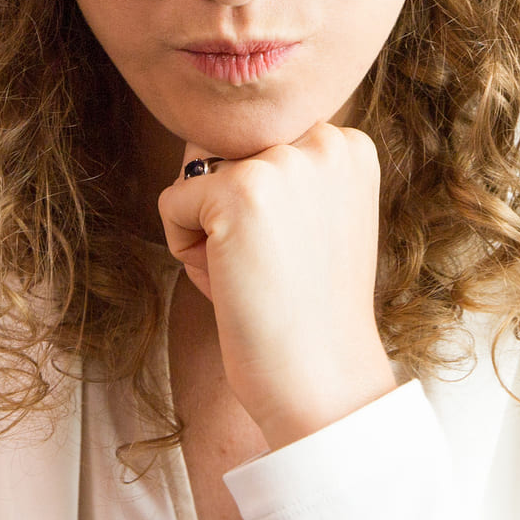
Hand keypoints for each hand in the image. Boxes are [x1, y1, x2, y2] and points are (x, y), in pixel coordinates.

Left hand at [158, 121, 400, 449]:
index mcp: (348, 144)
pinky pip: (171, 204)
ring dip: (209, 230)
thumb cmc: (308, 309)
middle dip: (230, 214)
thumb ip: (283, 171)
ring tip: (257, 275)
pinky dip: (185, 250)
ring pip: (197, 179)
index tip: (299, 255)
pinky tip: (234, 282)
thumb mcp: (314, 218)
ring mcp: (281, 162)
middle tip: (276, 270)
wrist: (320, 380)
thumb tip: (202, 146)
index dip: (261, 207)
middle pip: (224, 156)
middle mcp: (323, 139)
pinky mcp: (237, 190)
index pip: (257, 145)